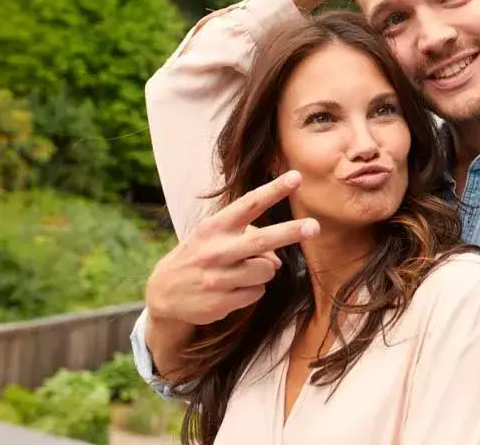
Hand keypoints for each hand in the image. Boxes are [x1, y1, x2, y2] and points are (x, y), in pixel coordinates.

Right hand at [145, 170, 319, 326]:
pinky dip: (253, 289)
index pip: (249, 204)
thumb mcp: (216, 237)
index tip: (296, 177)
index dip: (274, 191)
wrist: (164, 292)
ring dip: (265, 270)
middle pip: (261, 241)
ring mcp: (217, 278)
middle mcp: (216, 250)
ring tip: (244, 271)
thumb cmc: (201, 255)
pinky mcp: (221, 301)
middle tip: (315, 226)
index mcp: (216, 227)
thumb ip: (249, 237)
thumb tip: (277, 261)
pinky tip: (233, 288)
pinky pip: (257, 292)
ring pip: (266, 271)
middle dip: (290, 232)